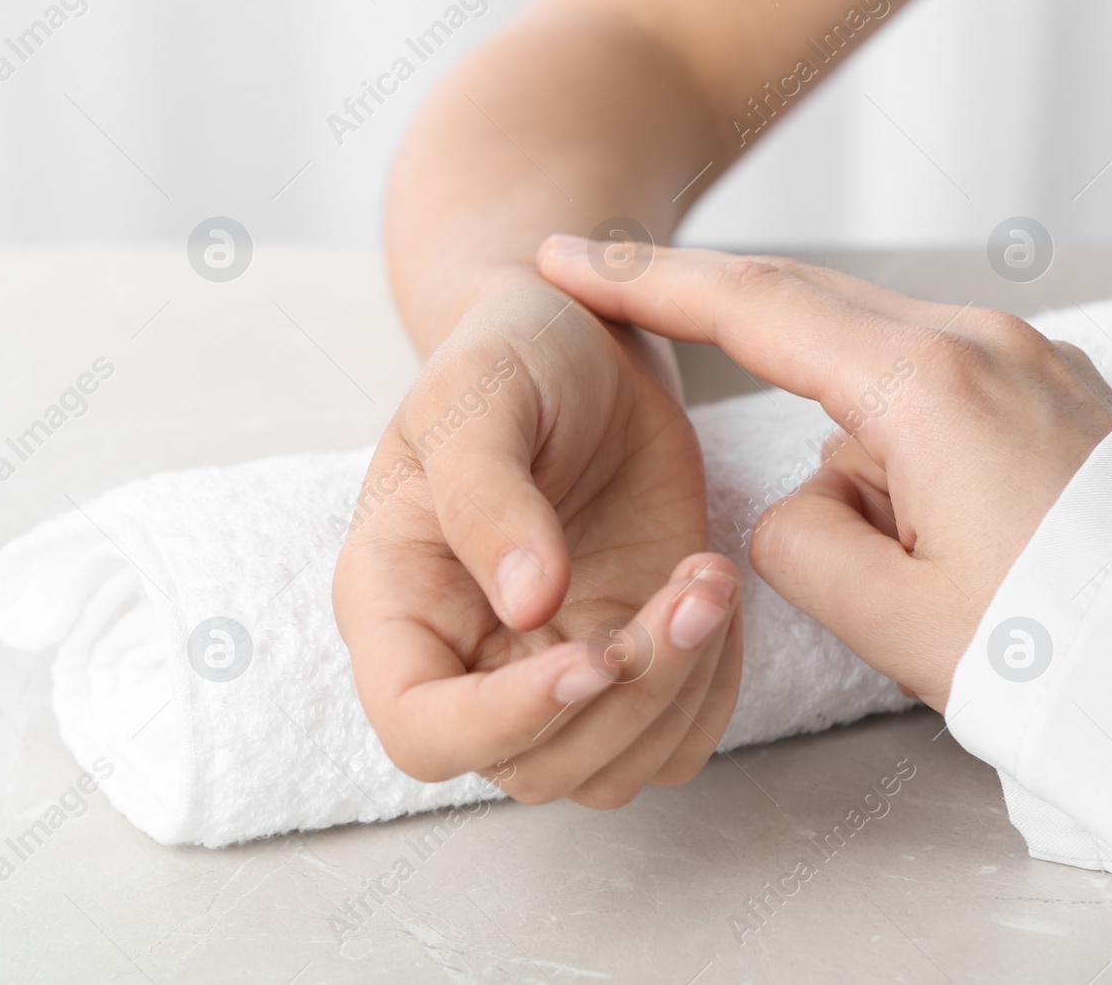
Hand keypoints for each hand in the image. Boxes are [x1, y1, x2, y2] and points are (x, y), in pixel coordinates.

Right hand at [332, 279, 742, 806]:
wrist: (583, 343)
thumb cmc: (508, 356)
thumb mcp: (477, 396)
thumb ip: (485, 494)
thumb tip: (526, 603)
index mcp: (397, 603)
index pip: (420, 728)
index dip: (500, 722)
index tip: (589, 658)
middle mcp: (466, 659)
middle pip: (532, 766)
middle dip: (625, 699)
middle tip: (687, 590)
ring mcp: (548, 669)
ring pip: (611, 770)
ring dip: (680, 693)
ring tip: (709, 578)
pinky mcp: (624, 662)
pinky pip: (674, 741)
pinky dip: (713, 691)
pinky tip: (714, 595)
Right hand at [537, 238, 1111, 711]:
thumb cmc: (1062, 647)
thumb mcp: (891, 618)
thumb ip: (796, 541)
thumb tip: (802, 498)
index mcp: (929, 391)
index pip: (755, 309)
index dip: (648, 282)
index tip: (570, 261)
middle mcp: (979, 346)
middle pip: (805, 305)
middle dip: (708, 304)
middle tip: (611, 294)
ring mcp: (1022, 359)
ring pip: (871, 374)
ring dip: (846, 447)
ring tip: (912, 563)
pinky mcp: (1047, 389)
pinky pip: (930, 395)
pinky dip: (894, 445)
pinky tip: (943, 538)